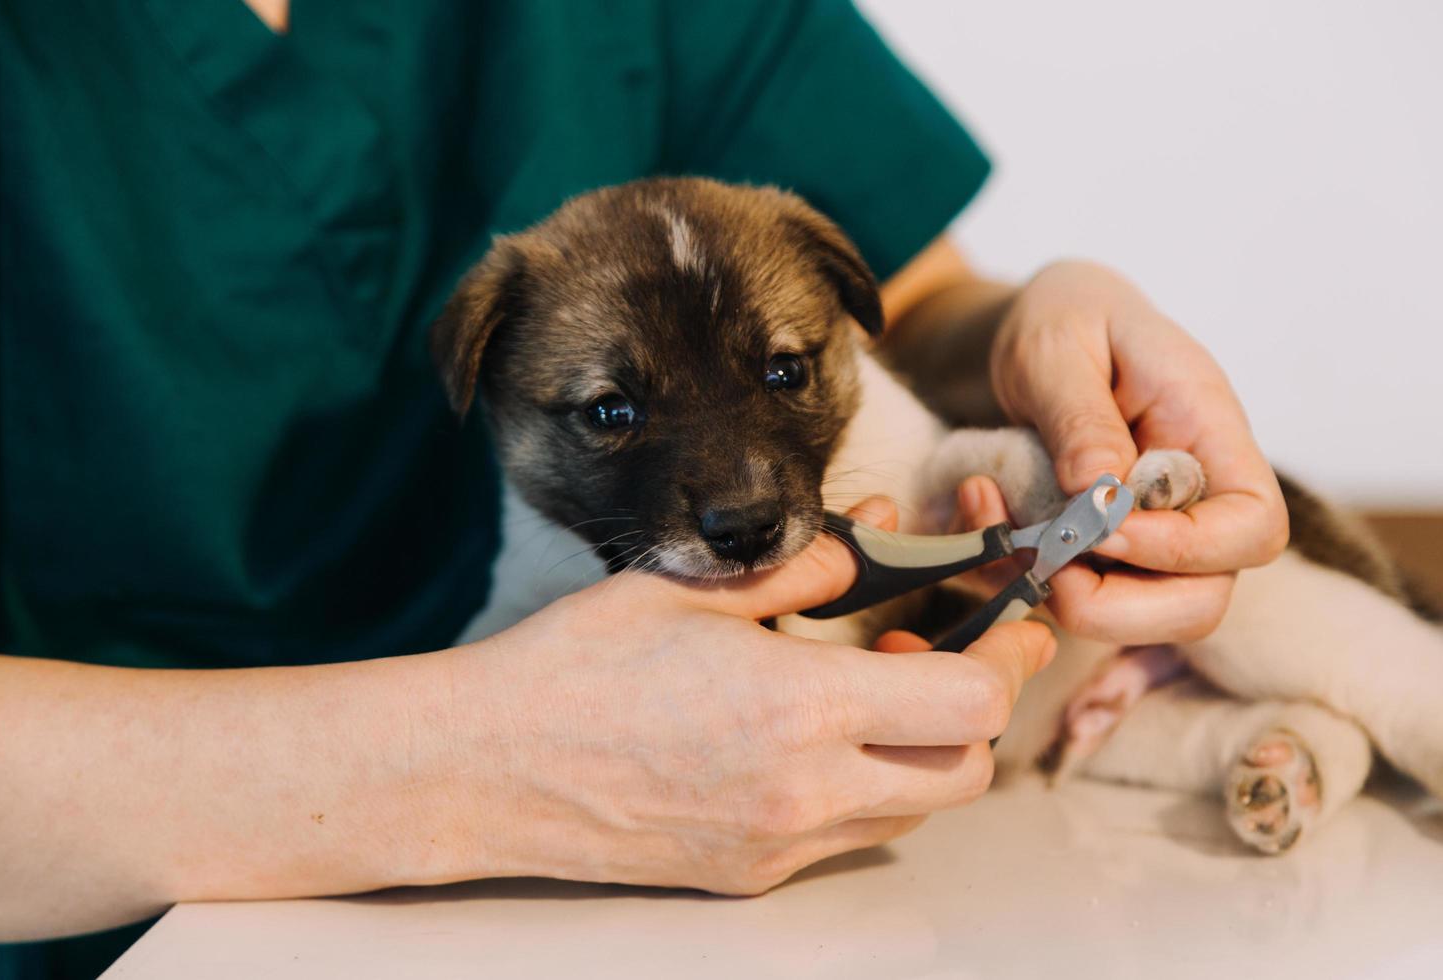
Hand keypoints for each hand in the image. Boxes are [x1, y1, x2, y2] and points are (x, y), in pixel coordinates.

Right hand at [409, 499, 1054, 895]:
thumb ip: (801, 569)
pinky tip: (814, 736)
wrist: (485, 767)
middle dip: (978, 708)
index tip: (1008, 621)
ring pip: (912, 809)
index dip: (1007, 657)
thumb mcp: (690, 592)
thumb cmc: (573, 669)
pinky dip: (862, 785)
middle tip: (949, 650)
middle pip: (964, 769)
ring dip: (922, 750)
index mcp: (797, 708)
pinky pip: (846, 835)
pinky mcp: (748, 874)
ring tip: (876, 688)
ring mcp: (778, 845)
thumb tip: (871, 541)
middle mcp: (803, 792)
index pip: (969, 702)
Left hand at [989, 260, 1287, 642]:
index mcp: (1208, 434)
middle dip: (1119, 608)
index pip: (1253, 526)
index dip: (1190, 551)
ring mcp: (1145, 533)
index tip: (1108, 531)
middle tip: (1047, 567)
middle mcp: (1191, 498)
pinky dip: (1013, 573)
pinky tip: (977, 507)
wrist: (1036, 326)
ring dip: (1058, 596)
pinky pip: (1066, 595)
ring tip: (994, 519)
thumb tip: (1100, 495)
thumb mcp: (1059, 347)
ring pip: (1135, 616)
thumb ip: (1082, 418)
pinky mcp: (1094, 553)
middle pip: (1201, 600)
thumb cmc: (1066, 319)